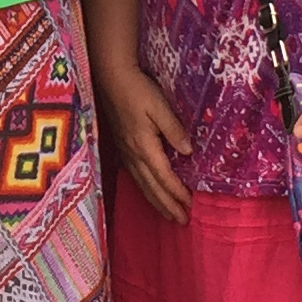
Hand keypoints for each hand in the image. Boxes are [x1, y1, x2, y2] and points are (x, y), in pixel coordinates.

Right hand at [98, 57, 196, 223]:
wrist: (111, 79)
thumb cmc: (138, 90)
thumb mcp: (159, 107)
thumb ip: (173, 130)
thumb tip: (187, 152)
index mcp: (144, 146)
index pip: (164, 176)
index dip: (177, 193)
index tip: (190, 205)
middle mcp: (134, 154)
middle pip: (152, 187)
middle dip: (167, 206)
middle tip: (181, 222)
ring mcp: (126, 152)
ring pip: (142, 184)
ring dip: (156, 202)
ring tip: (168, 215)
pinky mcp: (122, 147)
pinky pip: (135, 176)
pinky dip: (145, 189)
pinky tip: (149, 192)